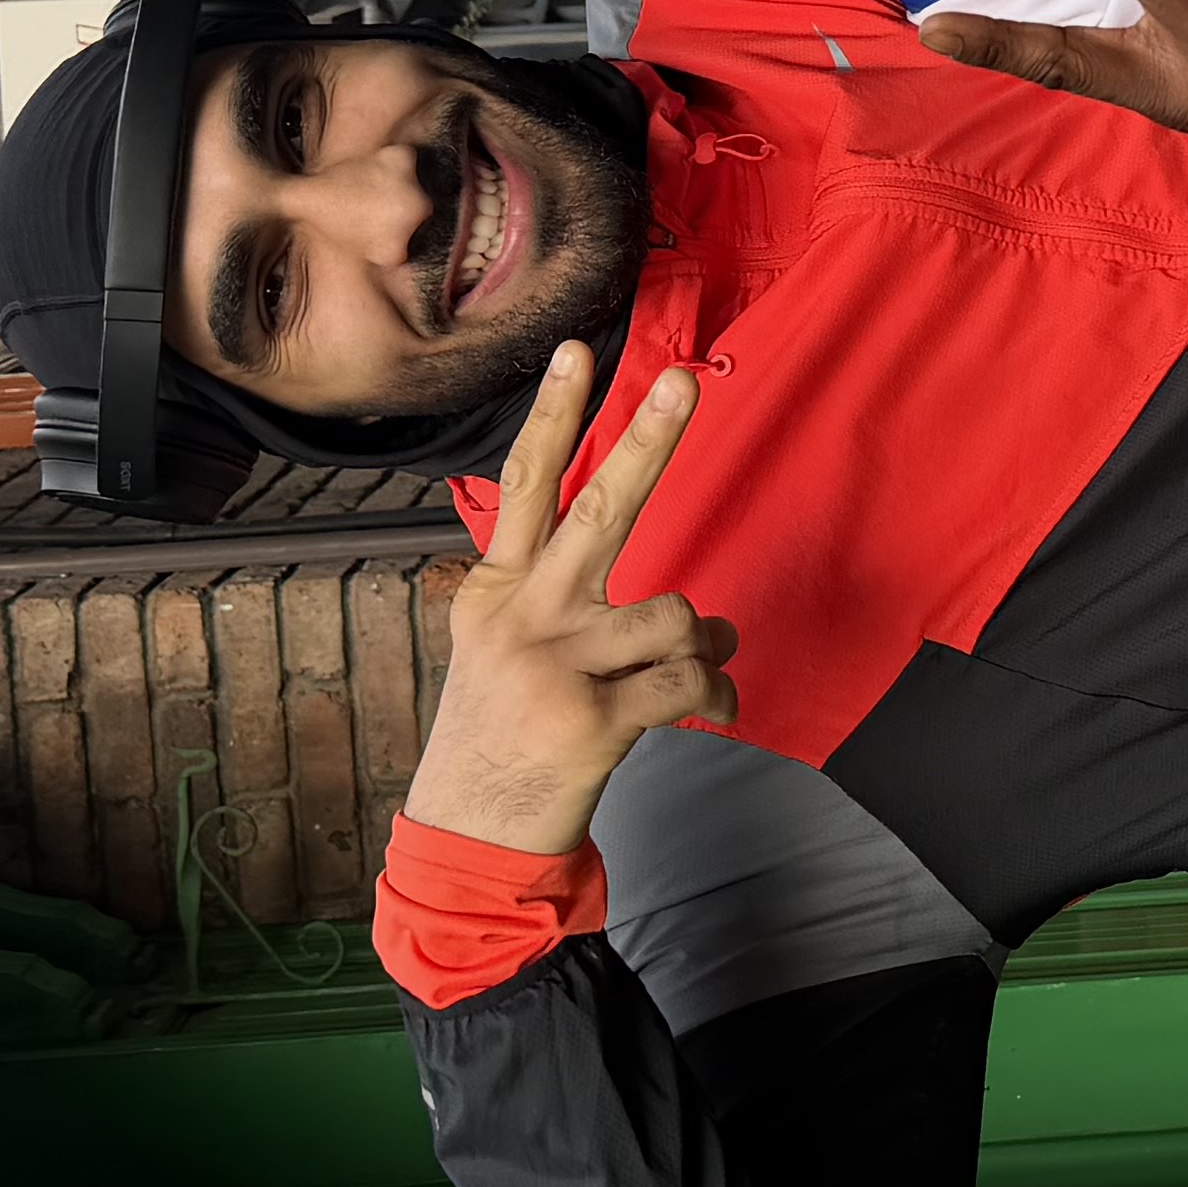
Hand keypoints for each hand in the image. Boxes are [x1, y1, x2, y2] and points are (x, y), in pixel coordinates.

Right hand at [397, 348, 737, 854]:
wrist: (468, 834)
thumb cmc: (500, 735)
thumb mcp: (499, 651)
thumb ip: (567, 605)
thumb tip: (700, 616)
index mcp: (495, 589)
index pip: (527, 486)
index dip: (553, 417)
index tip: (575, 352)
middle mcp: (524, 615)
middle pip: (601, 509)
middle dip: (649, 439)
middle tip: (687, 380)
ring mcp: (558, 666)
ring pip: (676, 615)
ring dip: (704, 644)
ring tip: (694, 670)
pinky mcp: (594, 719)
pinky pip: (691, 681)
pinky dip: (719, 695)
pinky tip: (714, 710)